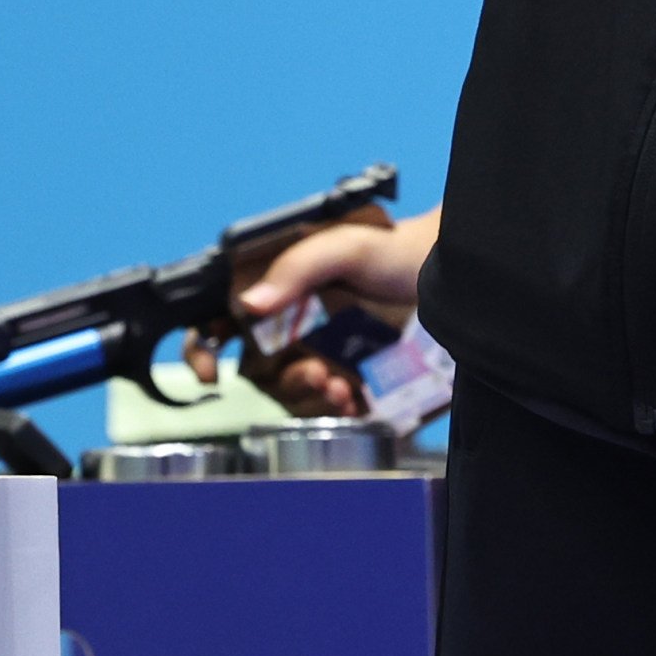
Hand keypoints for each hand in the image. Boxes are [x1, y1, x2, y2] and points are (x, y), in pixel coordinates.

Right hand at [208, 208, 441, 417]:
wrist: (451, 279)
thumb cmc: (397, 249)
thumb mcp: (346, 246)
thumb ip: (298, 267)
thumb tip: (250, 303)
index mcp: (281, 284)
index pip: (221, 318)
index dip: (203, 347)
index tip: (210, 374)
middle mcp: (294, 319)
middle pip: (256, 366)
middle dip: (279, 377)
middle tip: (312, 373)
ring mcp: (321, 350)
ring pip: (289, 391)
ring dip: (306, 395)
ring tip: (337, 386)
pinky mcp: (349, 376)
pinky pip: (325, 407)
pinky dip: (334, 408)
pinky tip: (352, 398)